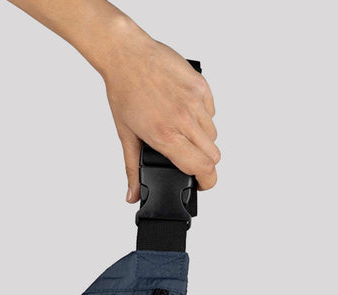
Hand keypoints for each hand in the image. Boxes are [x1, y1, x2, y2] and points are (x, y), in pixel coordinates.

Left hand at [98, 20, 219, 202]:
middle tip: (190, 158)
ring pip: (213, 134)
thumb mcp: (126, 136)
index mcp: (166, 135)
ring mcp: (195, 101)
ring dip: (202, 139)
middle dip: (204, 162)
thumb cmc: (124, 92)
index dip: (205, 181)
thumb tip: (133, 195)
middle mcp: (184, 119)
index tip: (200, 183)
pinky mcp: (201, 86)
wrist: (126, 55)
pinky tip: (185, 110)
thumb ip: (133, 170)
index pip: (202, 167)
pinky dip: (203, 117)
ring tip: (183, 130)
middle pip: (213, 155)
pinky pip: (212, 111)